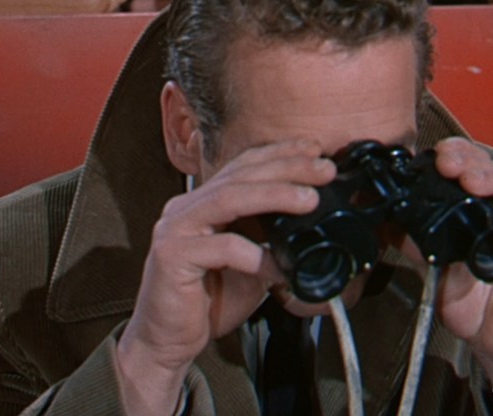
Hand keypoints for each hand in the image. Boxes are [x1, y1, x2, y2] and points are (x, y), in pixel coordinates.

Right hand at [115, 140, 335, 411]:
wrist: (168, 342)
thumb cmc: (208, 301)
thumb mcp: (250, 263)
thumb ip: (270, 239)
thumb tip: (312, 223)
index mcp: (202, 203)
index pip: (242, 166)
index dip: (279, 154)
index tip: (315, 149)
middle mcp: (186, 208)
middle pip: (240, 175)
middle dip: (286, 168)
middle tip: (324, 169)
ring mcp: (175, 229)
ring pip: (229, 199)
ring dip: (274, 195)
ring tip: (309, 199)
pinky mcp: (172, 256)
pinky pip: (222, 248)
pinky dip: (256, 256)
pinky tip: (279, 268)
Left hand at [398, 137, 492, 397]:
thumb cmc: (473, 301)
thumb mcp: (434, 266)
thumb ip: (414, 241)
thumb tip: (385, 218)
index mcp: (480, 208)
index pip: (471, 167)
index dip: (456, 154)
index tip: (434, 155)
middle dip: (469, 159)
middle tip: (446, 162)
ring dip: (492, 177)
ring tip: (469, 178)